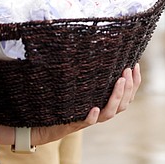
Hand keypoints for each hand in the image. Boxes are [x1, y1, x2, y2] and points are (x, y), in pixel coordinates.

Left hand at [0, 64, 141, 145]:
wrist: (30, 123)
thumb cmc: (49, 100)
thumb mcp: (67, 80)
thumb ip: (77, 66)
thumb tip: (83, 38)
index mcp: (99, 100)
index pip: (126, 94)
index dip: (134, 82)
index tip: (134, 65)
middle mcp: (96, 111)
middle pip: (123, 104)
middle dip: (129, 87)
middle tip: (126, 70)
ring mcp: (84, 119)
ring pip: (110, 113)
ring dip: (116, 97)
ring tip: (118, 81)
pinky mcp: (70, 125)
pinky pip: (85, 123)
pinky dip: (92, 116)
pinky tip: (94, 107)